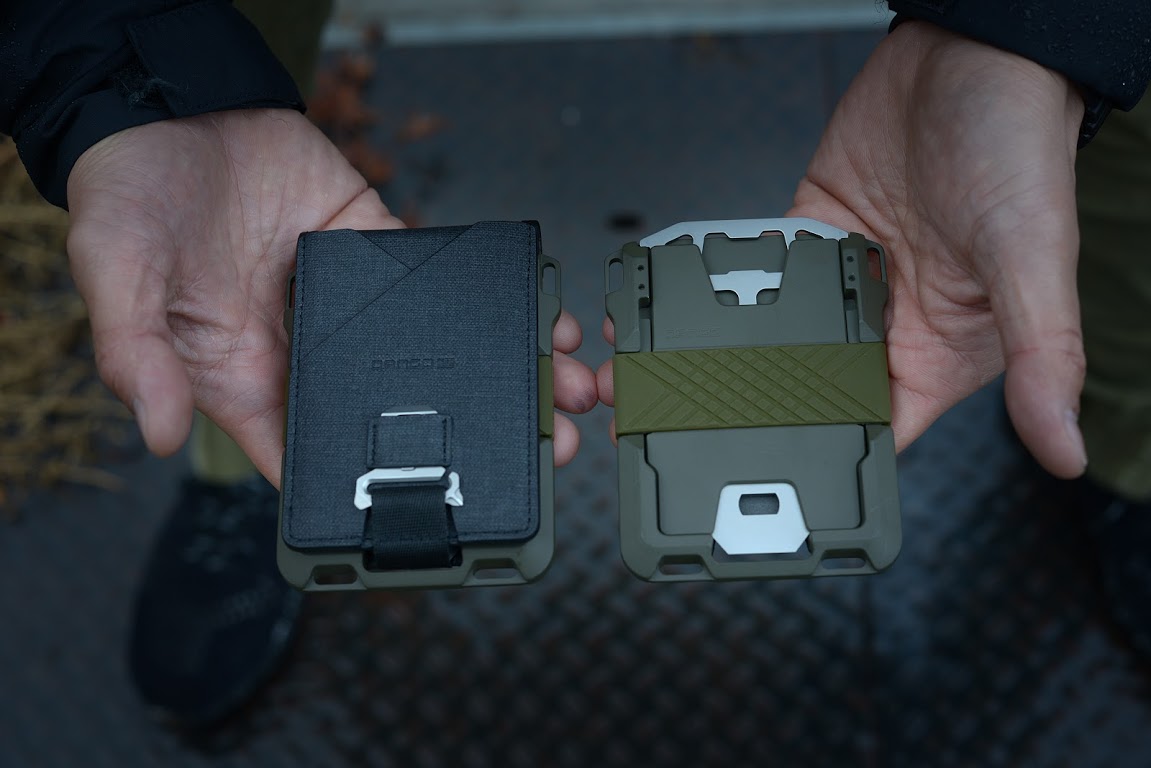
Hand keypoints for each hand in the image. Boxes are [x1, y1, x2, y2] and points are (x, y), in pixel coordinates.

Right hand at [67, 109, 595, 486]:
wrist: (174, 107)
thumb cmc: (131, 198)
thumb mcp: (116, 276)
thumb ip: (138, 353)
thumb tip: (161, 435)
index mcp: (247, 375)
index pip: (309, 453)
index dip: (365, 490)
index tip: (434, 510)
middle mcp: (311, 348)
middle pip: (400, 412)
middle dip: (475, 436)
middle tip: (543, 451)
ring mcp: (354, 302)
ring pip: (439, 353)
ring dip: (507, 372)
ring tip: (567, 391)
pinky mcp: (380, 247)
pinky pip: (445, 283)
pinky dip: (496, 301)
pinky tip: (542, 318)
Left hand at [599, 22, 1087, 477]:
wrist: (973, 53)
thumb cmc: (1021, 148)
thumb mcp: (1032, 260)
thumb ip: (1044, 356)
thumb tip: (1066, 450)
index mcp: (944, 350)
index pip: (881, 430)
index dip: (831, 461)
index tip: (770, 481)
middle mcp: (891, 323)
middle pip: (811, 389)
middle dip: (752, 409)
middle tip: (687, 426)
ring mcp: (845, 280)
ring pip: (776, 335)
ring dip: (726, 353)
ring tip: (664, 374)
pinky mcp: (812, 234)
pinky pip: (763, 272)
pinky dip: (726, 287)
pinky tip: (684, 305)